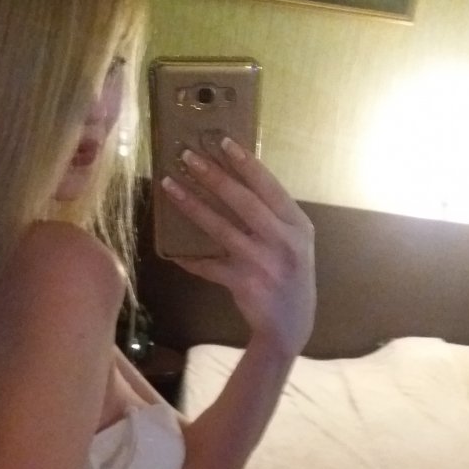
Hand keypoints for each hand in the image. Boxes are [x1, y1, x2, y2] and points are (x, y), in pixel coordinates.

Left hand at [162, 139, 315, 358]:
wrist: (291, 326)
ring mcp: (262, 263)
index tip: (223, 142)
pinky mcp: (243, 283)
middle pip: (242, 201)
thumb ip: (275, 216)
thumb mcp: (295, 243)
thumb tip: (237, 180)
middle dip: (213, 175)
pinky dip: (190, 259)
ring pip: (220, 228)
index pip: (270, 186)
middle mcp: (283, 241)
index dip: (246, 163)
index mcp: (298, 226)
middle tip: (188, 156)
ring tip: (170, 186)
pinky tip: (171, 251)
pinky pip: (209, 266)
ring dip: (192, 205)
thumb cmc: (290, 276)